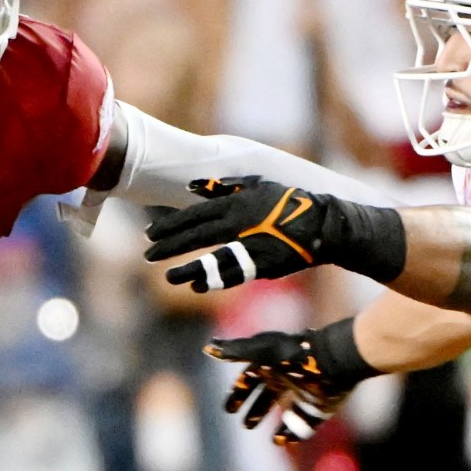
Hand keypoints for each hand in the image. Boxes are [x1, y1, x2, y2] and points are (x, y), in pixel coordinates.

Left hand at [144, 176, 405, 292]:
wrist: (322, 224)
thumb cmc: (287, 202)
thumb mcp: (256, 185)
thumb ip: (223, 186)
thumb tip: (192, 187)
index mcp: (237, 202)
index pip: (195, 214)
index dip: (171, 224)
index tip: (149, 233)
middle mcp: (241, 223)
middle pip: (198, 235)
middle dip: (171, 246)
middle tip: (148, 255)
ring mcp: (252, 245)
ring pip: (214, 258)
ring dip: (188, 268)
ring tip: (168, 277)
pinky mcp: (265, 264)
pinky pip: (235, 275)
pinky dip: (216, 280)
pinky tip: (197, 286)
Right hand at [205, 318, 377, 444]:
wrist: (334, 361)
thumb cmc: (295, 356)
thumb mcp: (261, 352)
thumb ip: (235, 351)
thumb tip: (208, 348)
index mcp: (272, 366)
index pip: (250, 380)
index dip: (238, 394)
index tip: (227, 409)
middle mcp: (287, 379)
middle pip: (267, 397)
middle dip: (255, 409)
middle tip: (245, 425)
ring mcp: (304, 395)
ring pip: (286, 412)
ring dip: (274, 423)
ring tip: (266, 436)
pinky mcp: (318, 409)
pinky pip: (304, 425)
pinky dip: (293, 434)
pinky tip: (282, 441)